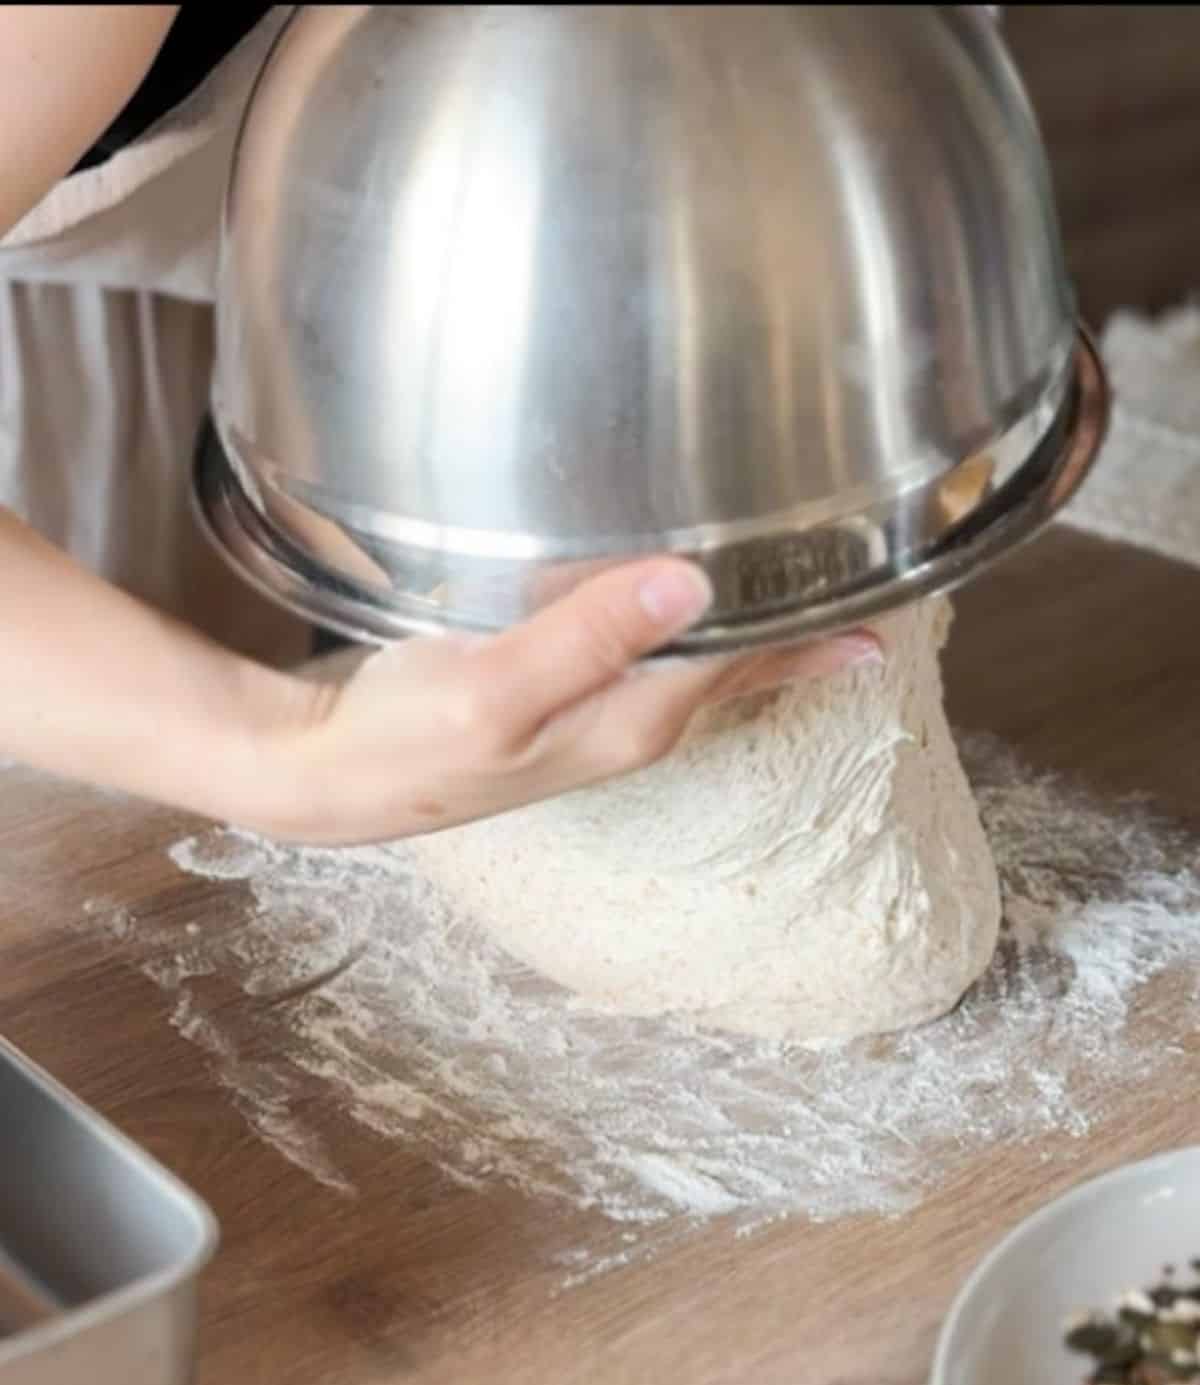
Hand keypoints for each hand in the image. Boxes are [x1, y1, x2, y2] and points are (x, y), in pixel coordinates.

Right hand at [264, 558, 882, 845]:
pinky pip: (653, 656)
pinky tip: (685, 596)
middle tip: (877, 580)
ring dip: (756, 628)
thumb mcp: (495, 690)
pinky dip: (687, 623)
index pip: (749, 662)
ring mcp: (593, 716)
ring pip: (702, 664)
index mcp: (631, 720)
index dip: (816, 628)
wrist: (328, 776)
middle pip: (742, 669)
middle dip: (807, 630)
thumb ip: (589, 636)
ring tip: (809, 587)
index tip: (887, 590)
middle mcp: (628, 725)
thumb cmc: (403, 740)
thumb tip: (690, 585)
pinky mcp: (557, 697)